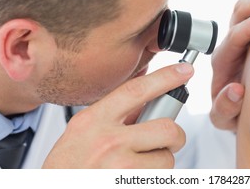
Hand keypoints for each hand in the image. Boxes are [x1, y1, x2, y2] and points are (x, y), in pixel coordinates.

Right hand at [43, 62, 193, 167]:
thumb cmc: (67, 167)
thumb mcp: (82, 131)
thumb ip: (114, 114)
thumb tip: (148, 101)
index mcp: (93, 121)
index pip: (136, 90)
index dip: (164, 78)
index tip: (182, 72)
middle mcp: (108, 142)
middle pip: (166, 128)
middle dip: (174, 136)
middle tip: (166, 141)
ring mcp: (119, 167)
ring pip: (166, 159)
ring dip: (160, 162)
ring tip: (139, 165)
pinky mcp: (130, 185)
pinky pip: (159, 179)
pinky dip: (153, 178)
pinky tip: (134, 177)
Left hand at [210, 0, 249, 129]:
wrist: (239, 102)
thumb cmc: (233, 110)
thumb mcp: (224, 118)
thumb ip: (225, 108)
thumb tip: (236, 89)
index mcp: (223, 61)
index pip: (232, 38)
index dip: (248, 27)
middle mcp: (230, 42)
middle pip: (239, 10)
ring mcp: (242, 31)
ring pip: (248, 0)